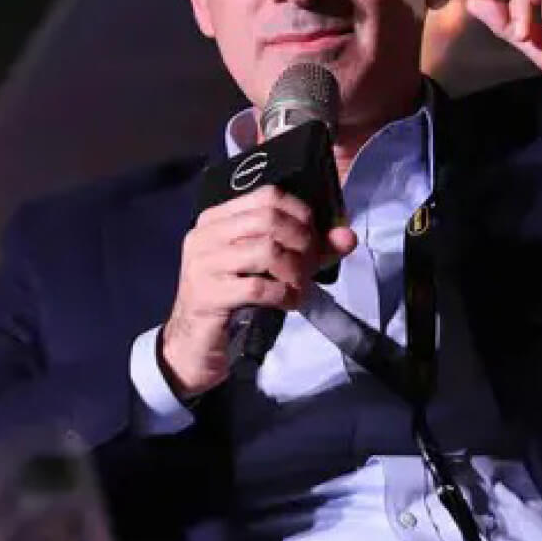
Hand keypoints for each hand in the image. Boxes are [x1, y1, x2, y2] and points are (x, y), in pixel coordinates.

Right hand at [161, 185, 356, 398]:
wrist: (194, 345)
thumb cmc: (233, 298)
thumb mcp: (268, 267)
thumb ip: (308, 248)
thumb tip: (348, 236)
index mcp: (217, 218)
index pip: (268, 195)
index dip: (301, 213)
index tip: (314, 239)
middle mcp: (205, 234)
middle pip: (270, 219)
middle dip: (301, 242)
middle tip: (309, 267)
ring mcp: (203, 263)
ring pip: (266, 250)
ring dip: (295, 271)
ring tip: (299, 287)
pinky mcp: (208, 295)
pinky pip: (259, 287)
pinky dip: (284, 294)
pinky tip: (289, 302)